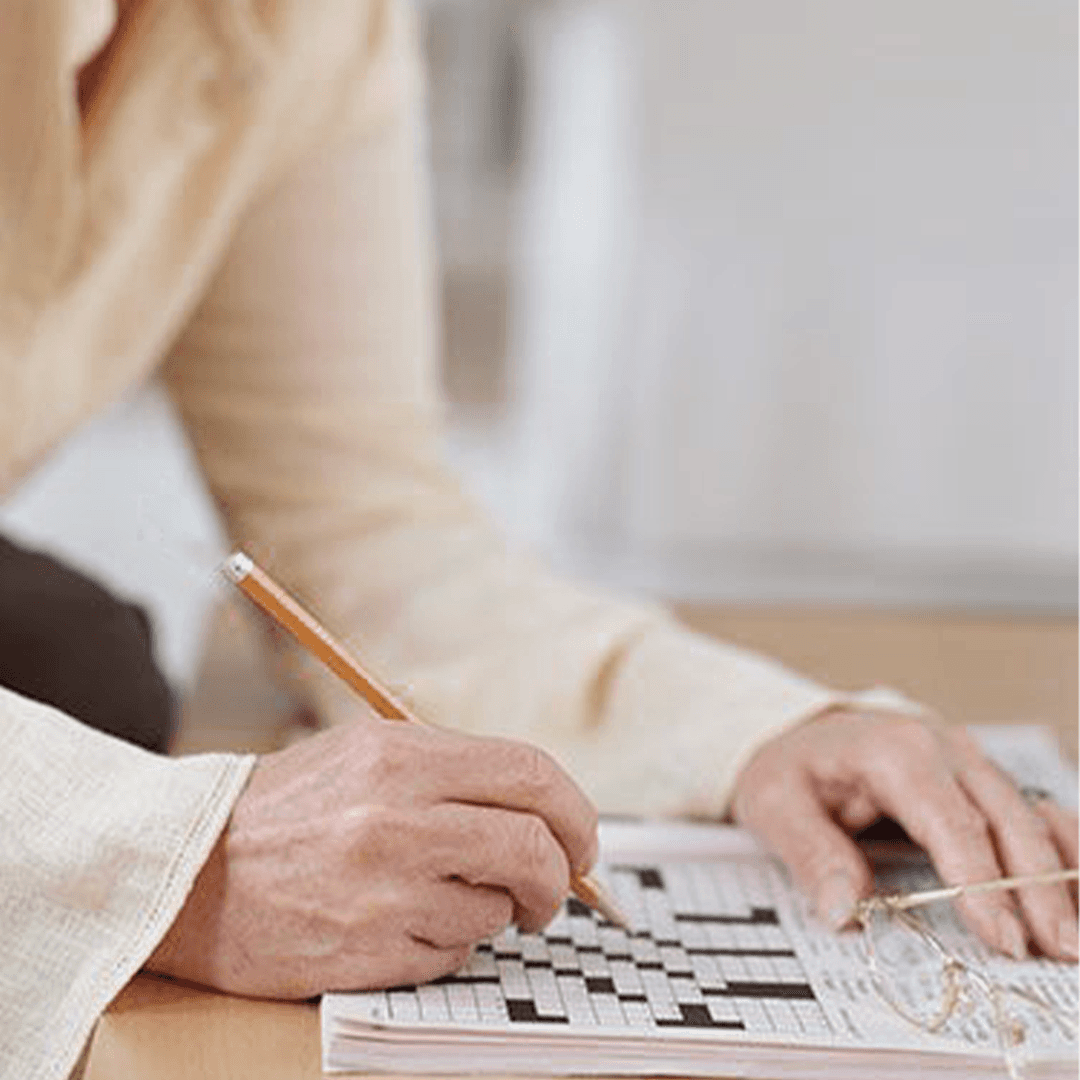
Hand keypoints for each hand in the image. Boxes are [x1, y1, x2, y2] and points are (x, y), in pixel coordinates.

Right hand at [147, 718, 598, 997]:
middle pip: (535, 846)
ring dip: (493, 911)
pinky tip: (401, 926)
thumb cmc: (286, 811)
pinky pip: (453, 955)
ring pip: (497, 908)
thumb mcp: (366, 755)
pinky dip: (447, 944)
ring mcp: (386, 889)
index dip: (575, 812)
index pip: (532, 774)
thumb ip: (455, 774)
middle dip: (560, 875)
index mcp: (402, 754)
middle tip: (551, 890)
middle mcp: (398, 816)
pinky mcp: (370, 952)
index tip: (580, 840)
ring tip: (444, 898)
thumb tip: (545, 810)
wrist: (188, 873)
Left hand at [732, 707, 1078, 960]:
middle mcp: (945, 749)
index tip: (1003, 939)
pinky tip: (1073, 894)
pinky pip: (1036, 814)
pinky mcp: (982, 780)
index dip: (982, 884)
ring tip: (1072, 936)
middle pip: (1009, 823)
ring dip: (1061, 876)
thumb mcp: (774, 801)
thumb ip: (810, 854)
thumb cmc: (792, 765)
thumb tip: (844, 910)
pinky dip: (1061, 854)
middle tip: (1059, 951)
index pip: (952, 823)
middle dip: (1039, 891)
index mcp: (895, 752)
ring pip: (1034, 818)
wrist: (803, 731)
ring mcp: (971, 763)